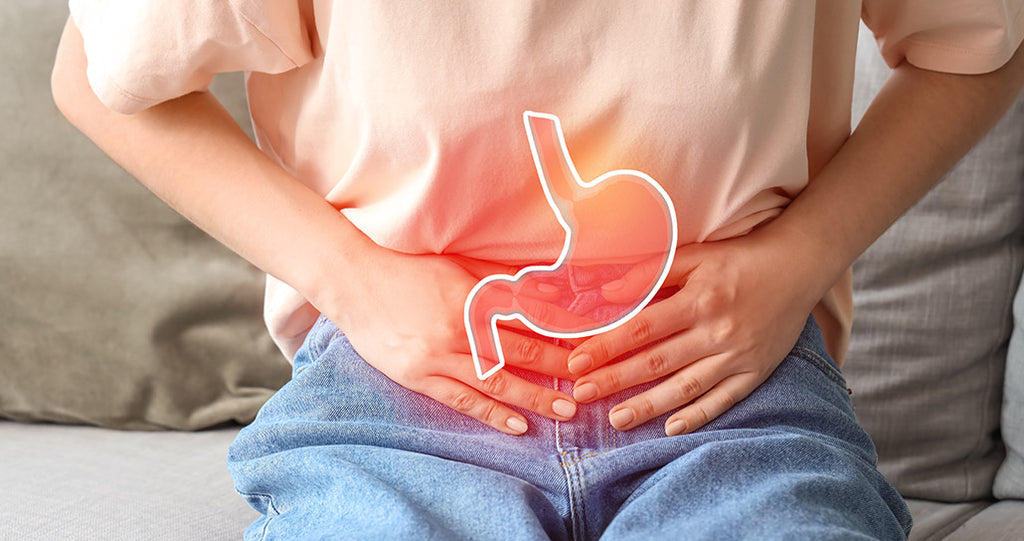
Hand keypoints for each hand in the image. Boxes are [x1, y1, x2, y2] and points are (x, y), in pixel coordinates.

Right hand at [312, 250, 578, 435]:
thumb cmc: (408, 271)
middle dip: (558, 371)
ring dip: (534, 398)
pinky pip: (461, 399)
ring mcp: (437, 356)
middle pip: (520, 353)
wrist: (353, 283)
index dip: (561, 335)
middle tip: (590, 385)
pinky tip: (517, 426)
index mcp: (472, 297)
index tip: (589, 346)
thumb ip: (501, 280)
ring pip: (496, 382)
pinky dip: (491, 414)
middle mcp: (458, 329)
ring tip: (565, 412)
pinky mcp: (418, 376)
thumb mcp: (458, 267)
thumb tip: (548, 291)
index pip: (529, 319)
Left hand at [567, 225, 824, 434]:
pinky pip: (723, 400)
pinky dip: (697, 416)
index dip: (606, 347)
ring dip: (648, 406)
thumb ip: (651, 273)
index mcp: (699, 300)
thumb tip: (608, 293)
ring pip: (685, 387)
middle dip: (615, 380)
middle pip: (657, 362)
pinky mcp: (755, 372)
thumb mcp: (695, 256)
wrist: (799, 267)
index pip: (642, 329)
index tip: (576, 362)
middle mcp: (717, 332)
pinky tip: (670, 428)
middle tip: (581, 395)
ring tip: (616, 419)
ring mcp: (737, 356)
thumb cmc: (739, 259)